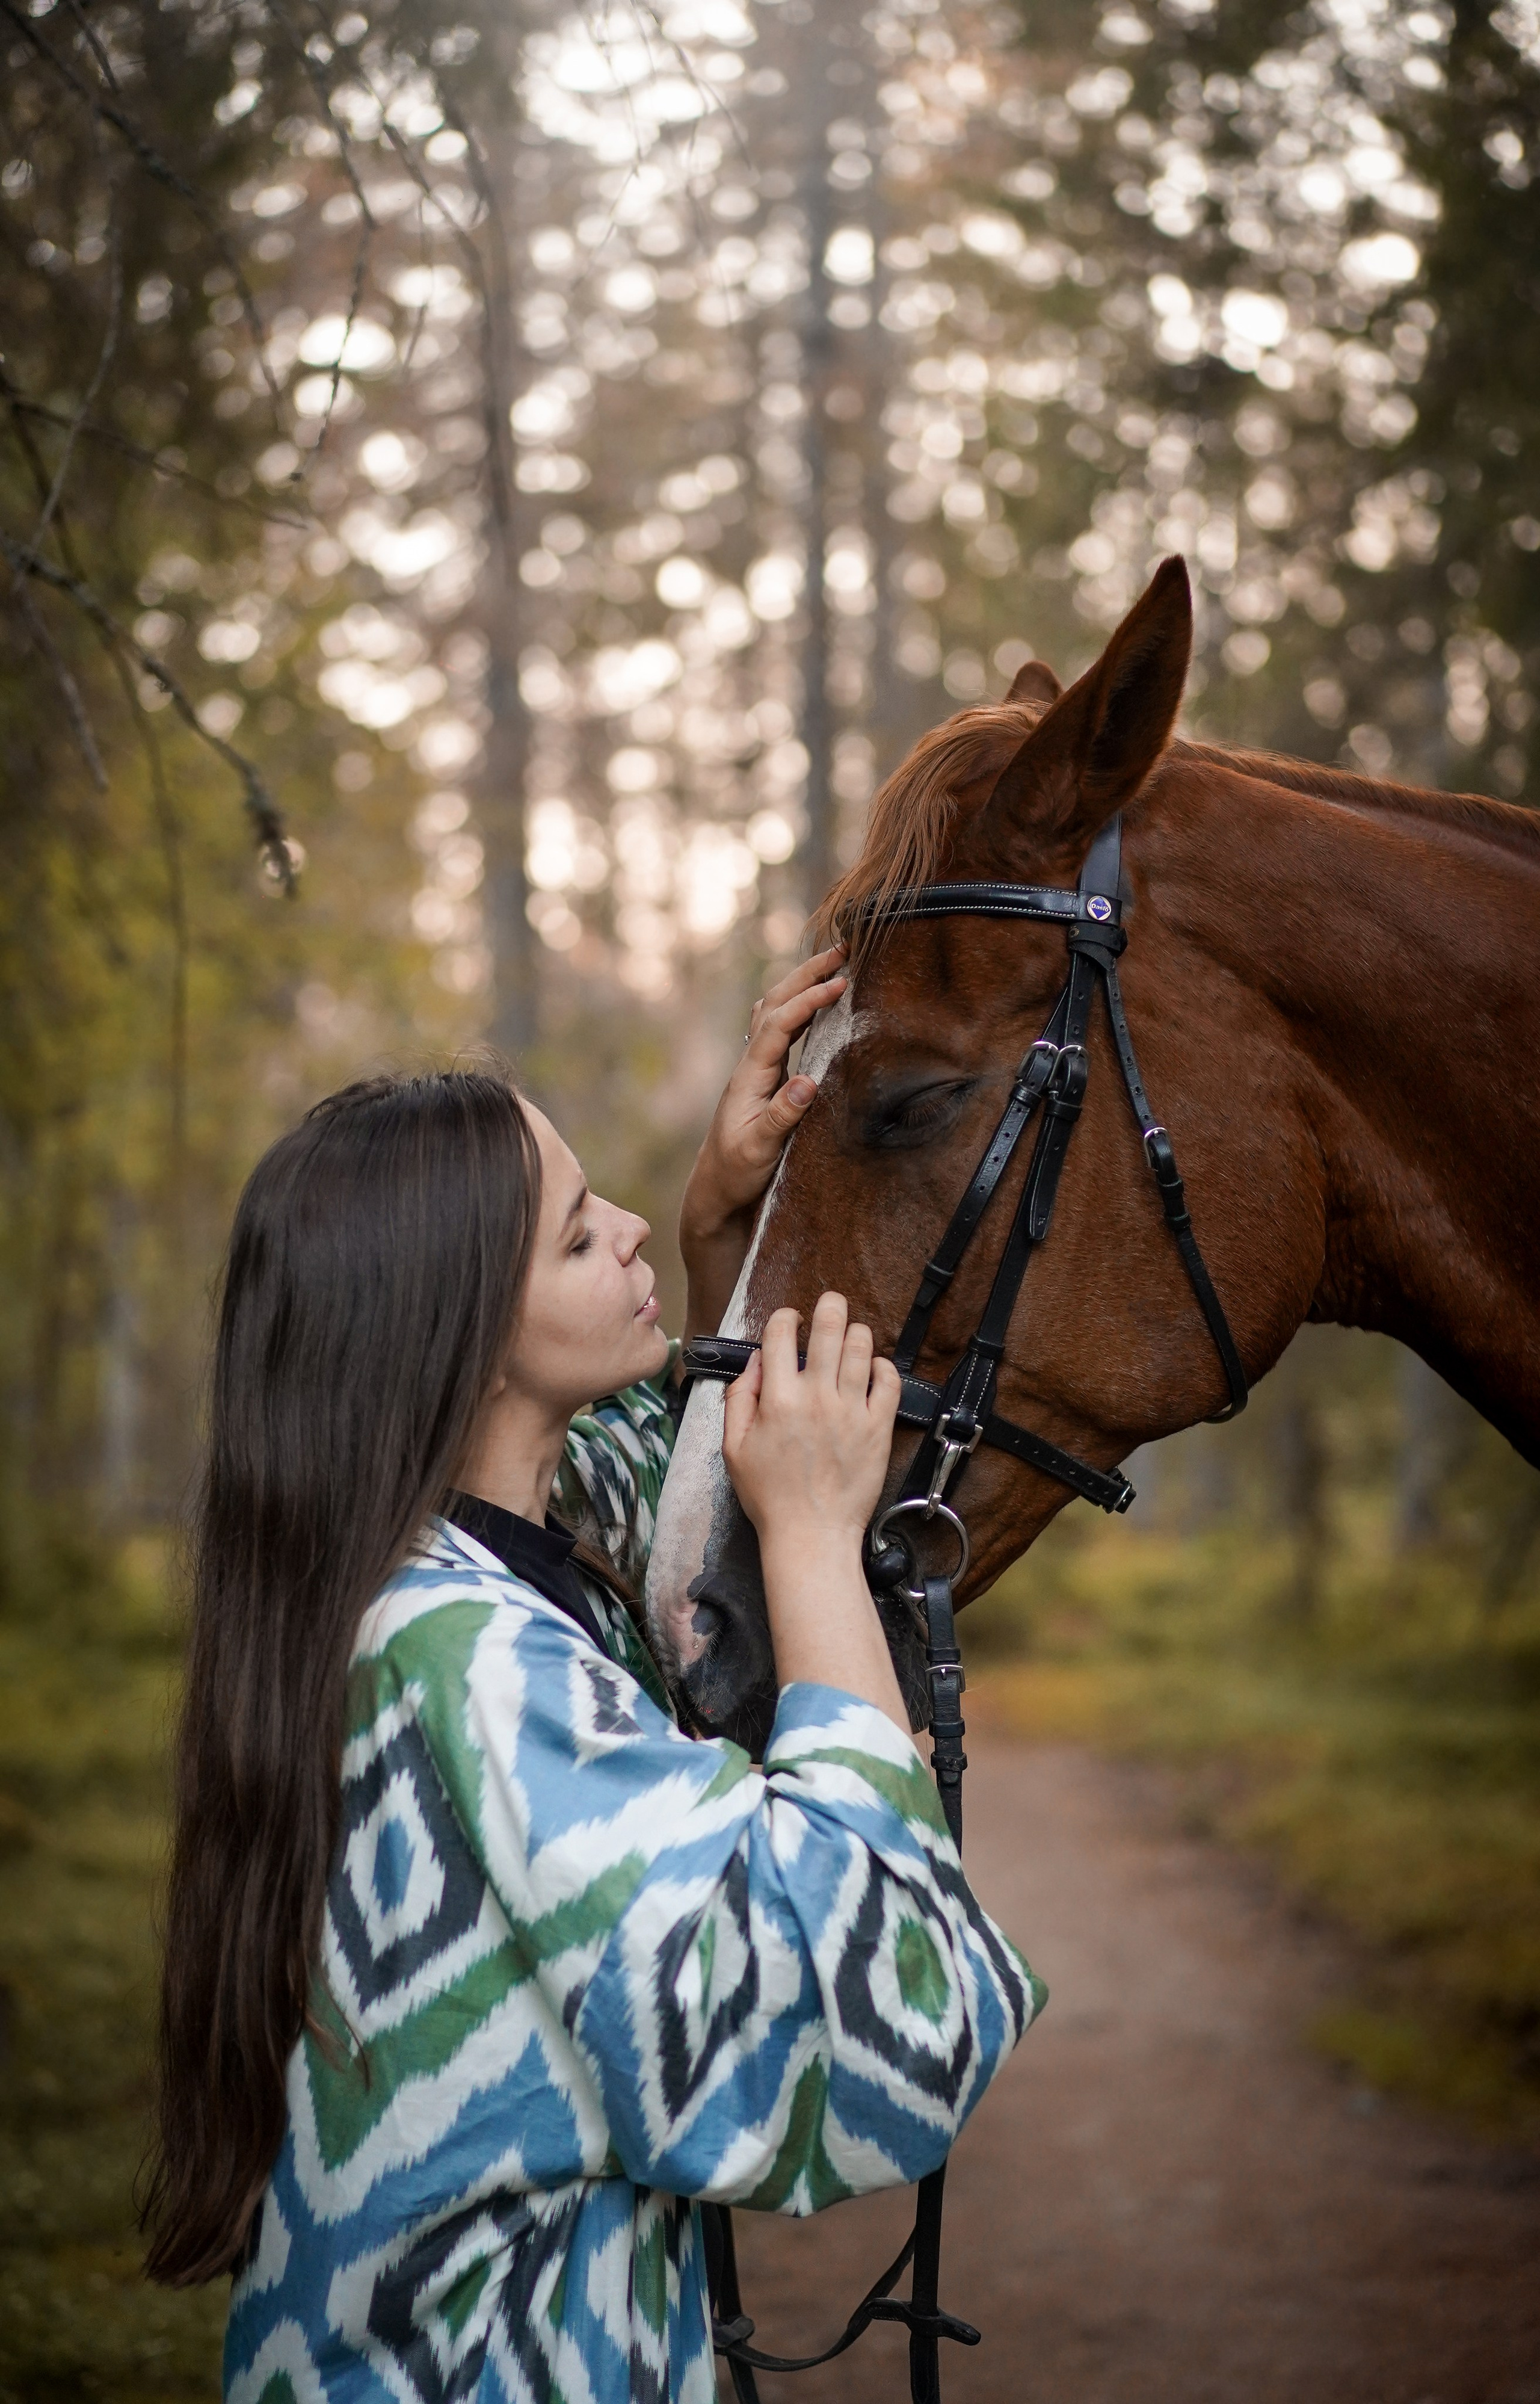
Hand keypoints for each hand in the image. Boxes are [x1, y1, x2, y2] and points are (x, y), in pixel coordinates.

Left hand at [681, 947, 846, 1241]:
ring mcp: (757, 1069)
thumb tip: (808, 1082)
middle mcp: (751, 1065)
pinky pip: (781, 1030)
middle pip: (774, 1005)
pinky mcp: (766, 1078)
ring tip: (834, 964)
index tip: (840, 983)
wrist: (716, 1189)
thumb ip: (781, 1117)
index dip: (808, 1001)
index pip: (779, 1025)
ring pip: (775, 1012)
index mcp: (749, 1077)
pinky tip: (817, 1002)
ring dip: (801, 984)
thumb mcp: (758, 1149)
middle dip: (805, 975)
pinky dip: (800, 1007)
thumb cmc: (736, 1172)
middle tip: (841, 950)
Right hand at [722, 1295, 908, 1736]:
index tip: (788, 1320)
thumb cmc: (769, 1496)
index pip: (781, 1335)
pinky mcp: (878, 1427)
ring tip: (852, 1335)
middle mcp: (817, 1397)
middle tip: (831, 1302)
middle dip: (830, 1306)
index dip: (784, 1318)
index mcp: (778, 1399)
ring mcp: (852, 1410)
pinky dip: (884, 1367)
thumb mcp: (733, 1447)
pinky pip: (890, 1381)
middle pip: (829, 1329)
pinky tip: (874, 1368)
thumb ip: (740, 1398)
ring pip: (862, 1348)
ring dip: (856, 1333)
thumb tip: (755, 1361)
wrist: (811, 1535)